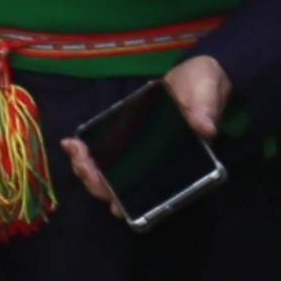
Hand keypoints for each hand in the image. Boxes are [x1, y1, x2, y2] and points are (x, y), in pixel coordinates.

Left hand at [57, 52, 238, 210]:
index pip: (156, 197)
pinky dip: (87, 155)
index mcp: (180, 166)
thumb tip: (205, 128)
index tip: (114, 204)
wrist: (196, 75)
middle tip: (82, 162)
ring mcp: (141, 157)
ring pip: (111, 178)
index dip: (134, 205)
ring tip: (74, 150)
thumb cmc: (206, 87)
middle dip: (98, 184)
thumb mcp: (208, 94)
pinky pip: (105, 157)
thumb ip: (206, 109)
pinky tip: (72, 144)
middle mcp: (158, 168)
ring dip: (88, 171)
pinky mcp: (128, 142)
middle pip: (124, 192)